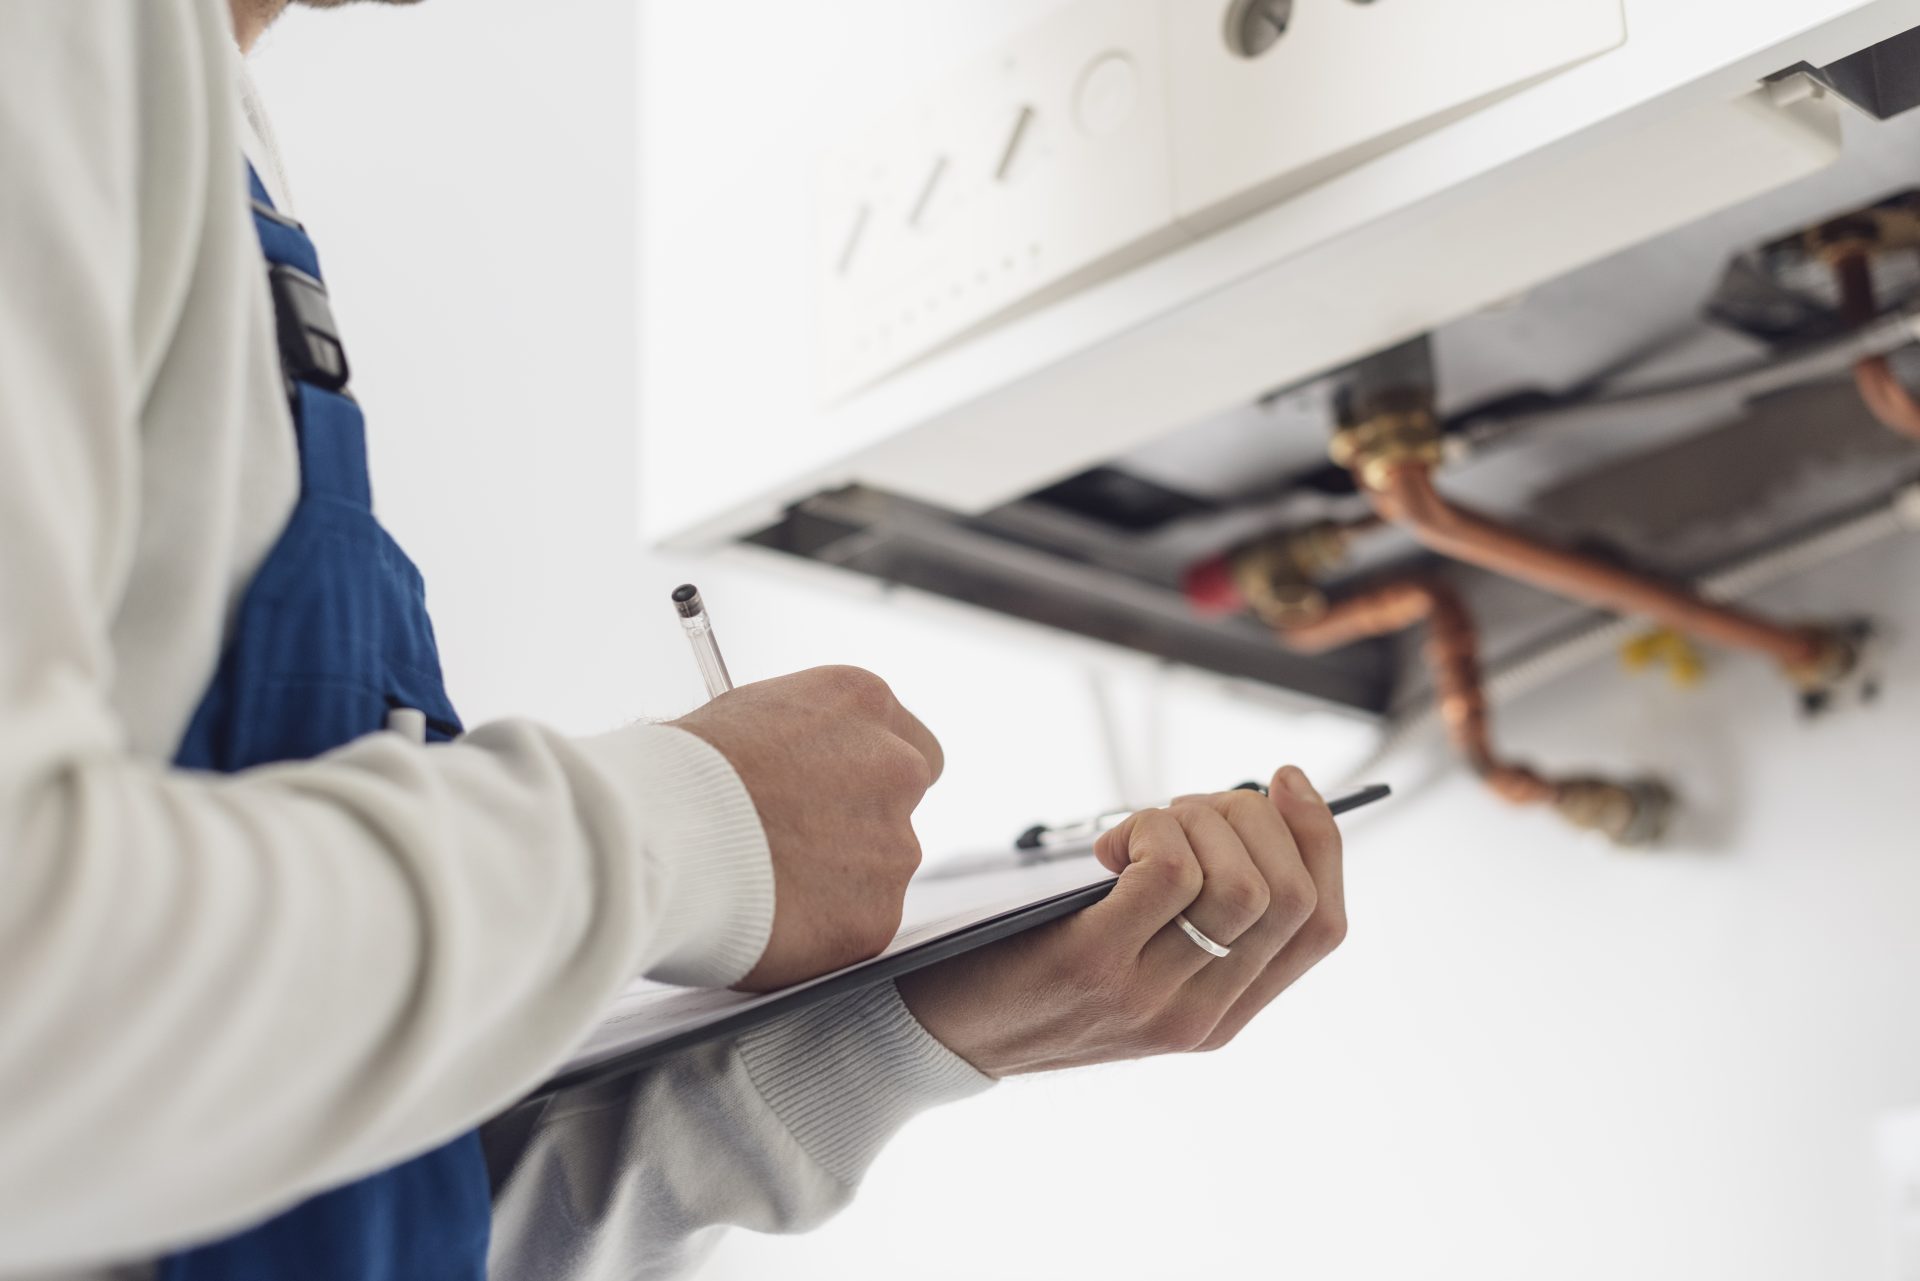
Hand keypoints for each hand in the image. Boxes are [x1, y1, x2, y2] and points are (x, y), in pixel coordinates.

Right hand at [674, 666, 942, 990]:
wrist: (657, 836)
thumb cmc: (677, 772)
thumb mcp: (745, 716)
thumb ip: (798, 742)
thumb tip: (797, 766)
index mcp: (863, 702)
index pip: (910, 743)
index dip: (868, 777)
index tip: (836, 796)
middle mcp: (896, 767)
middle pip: (901, 806)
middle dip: (861, 827)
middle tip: (799, 846)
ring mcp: (893, 846)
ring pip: (878, 872)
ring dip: (836, 882)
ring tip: (762, 883)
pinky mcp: (876, 916)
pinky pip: (855, 927)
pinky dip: (820, 931)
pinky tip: (768, 918)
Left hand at [896, 767, 1343, 1075]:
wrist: (934, 1033)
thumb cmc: (1031, 969)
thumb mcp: (1132, 960)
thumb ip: (1190, 915)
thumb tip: (1246, 811)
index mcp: (1224, 1014)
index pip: (1324, 925)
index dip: (1320, 839)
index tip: (1284, 780)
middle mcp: (1200, 1015)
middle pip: (1291, 895)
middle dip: (1254, 817)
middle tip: (1186, 806)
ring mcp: (1151, 998)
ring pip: (1242, 883)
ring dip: (1198, 820)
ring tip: (1141, 826)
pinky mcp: (1095, 965)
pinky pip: (1170, 873)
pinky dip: (1150, 831)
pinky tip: (1108, 847)